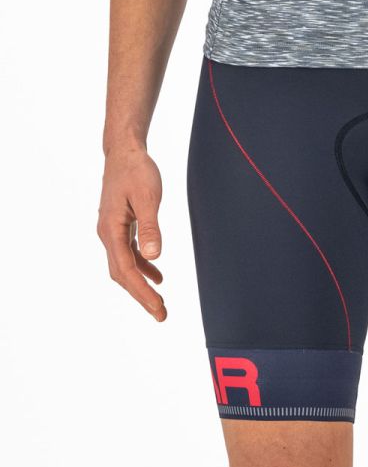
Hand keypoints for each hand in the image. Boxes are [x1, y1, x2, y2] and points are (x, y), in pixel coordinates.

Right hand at [97, 146, 166, 320]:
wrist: (124, 151)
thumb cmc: (136, 170)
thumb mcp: (147, 197)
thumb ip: (151, 227)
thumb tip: (154, 257)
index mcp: (111, 230)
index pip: (126, 270)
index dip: (142, 292)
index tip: (159, 308)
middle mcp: (107, 234)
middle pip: (122, 275)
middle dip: (141, 296)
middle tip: (161, 315)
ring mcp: (112, 231)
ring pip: (124, 267)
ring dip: (141, 286)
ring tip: (159, 303)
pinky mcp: (120, 227)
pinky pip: (128, 255)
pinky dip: (142, 268)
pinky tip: (157, 277)